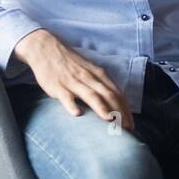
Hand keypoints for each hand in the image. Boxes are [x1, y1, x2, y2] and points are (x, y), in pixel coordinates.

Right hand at [15, 29, 135, 130]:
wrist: (47, 49)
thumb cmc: (71, 64)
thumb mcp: (90, 71)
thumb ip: (101, 85)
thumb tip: (114, 102)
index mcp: (99, 75)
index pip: (117, 93)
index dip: (126, 110)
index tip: (131, 125)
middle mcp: (90, 78)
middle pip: (109, 95)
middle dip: (119, 112)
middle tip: (126, 129)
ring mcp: (74, 82)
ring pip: (91, 95)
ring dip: (101, 108)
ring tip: (110, 120)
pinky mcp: (58, 86)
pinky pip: (66, 96)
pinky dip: (72, 105)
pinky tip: (77, 114)